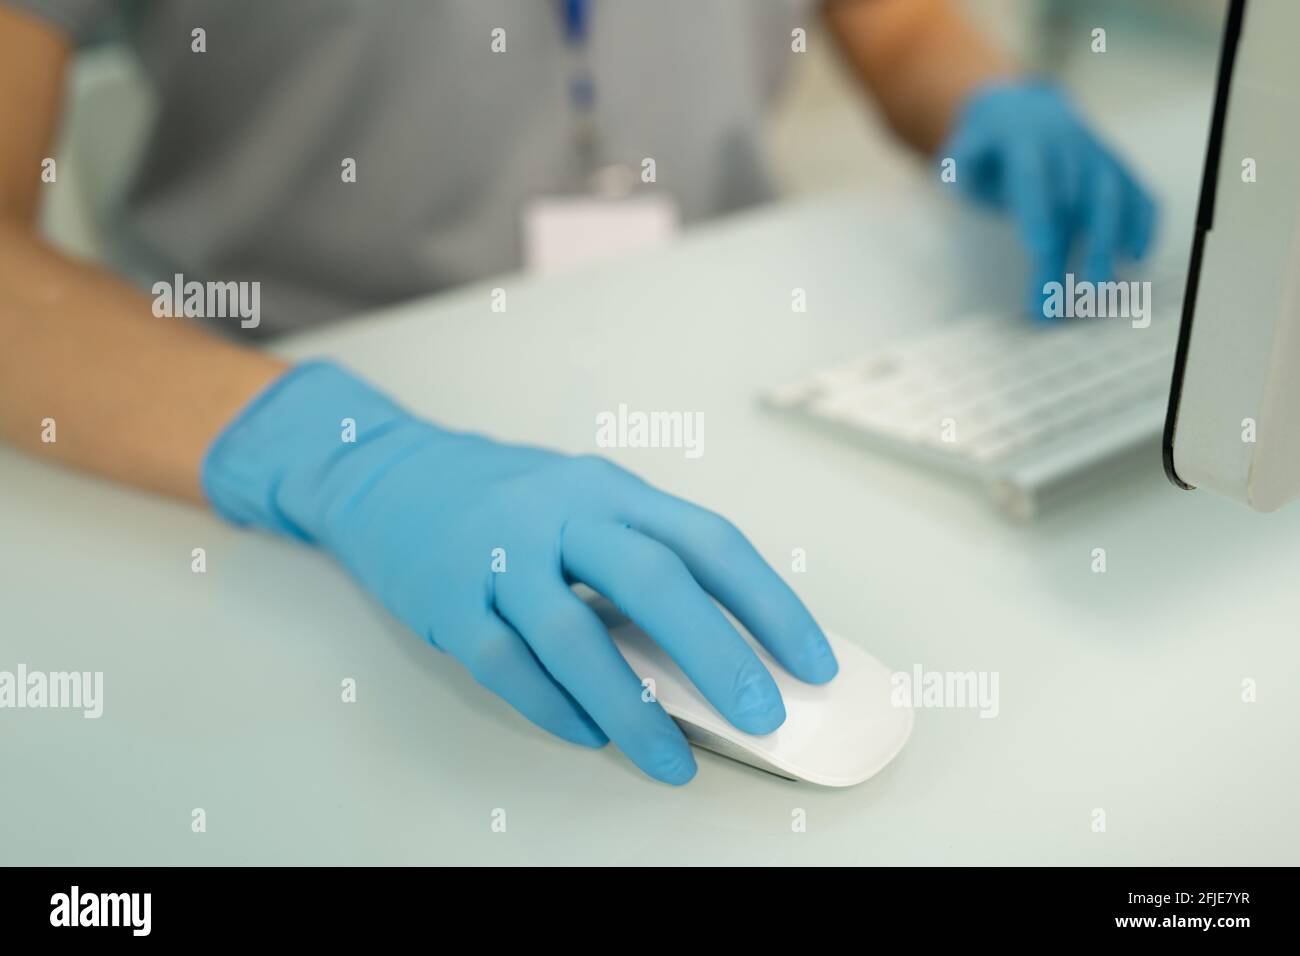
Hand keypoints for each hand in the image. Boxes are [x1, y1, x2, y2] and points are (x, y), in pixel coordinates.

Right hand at [203, 362, 837, 783]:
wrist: (387, 474)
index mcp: (610, 488)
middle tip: (763, 715)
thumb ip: (642, 559)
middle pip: (652, 581)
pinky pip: (508, 666)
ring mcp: (498, 556)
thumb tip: (722, 649)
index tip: (813, 661)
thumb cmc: (504, 500)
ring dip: (634, 707)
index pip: (708, 541)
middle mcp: (559, 512)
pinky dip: (554, 707)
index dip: (769, 603)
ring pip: (576, 637)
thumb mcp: (582, 502)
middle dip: (717, 654)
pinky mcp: (447, 601)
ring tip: (675, 761)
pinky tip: (590, 735)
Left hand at [941, 81, 1156, 315]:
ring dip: (1107, 244)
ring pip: (1111, 197)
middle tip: (1057, 298)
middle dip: (1068, 250)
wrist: (1024, 110)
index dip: (1038, 211)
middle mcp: (1067, 143)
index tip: (1040, 251)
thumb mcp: (965, 149)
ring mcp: (1097, 154)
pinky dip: (1142, 223)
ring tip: (1098, 289)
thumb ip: (963, 168)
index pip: (1033, 175)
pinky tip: (1136, 258)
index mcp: (1025, 138)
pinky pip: (1138, 193)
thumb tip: (965, 182)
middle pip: (1074, 197)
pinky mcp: (1117, 167)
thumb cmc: (990, 147)